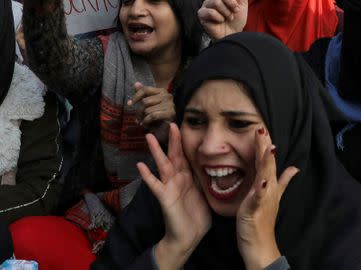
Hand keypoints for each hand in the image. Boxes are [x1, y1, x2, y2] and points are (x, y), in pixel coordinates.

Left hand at [128, 82, 174, 145]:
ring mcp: (170, 105)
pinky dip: (146, 121)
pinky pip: (153, 116)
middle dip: (139, 111)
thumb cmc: (156, 117)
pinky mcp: (170, 114)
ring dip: (142, 118)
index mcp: (162, 91)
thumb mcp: (148, 105)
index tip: (129, 104)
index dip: (136, 96)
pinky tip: (145, 124)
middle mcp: (167, 96)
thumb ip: (143, 94)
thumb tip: (136, 83)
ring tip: (143, 122)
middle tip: (138, 118)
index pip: (145, 89)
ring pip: (148, 109)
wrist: (165, 131)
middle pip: (145, 101)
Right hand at [138, 125, 210, 266]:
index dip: (185, 142)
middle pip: (175, 155)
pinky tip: (141, 165)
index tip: (184, 125)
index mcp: (188, 177)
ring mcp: (169, 187)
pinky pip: (155, 185)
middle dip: (173, 140)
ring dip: (156, 151)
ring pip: (163, 165)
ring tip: (149, 137)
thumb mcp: (206, 193)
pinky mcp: (165, 198)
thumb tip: (219, 165)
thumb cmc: (198, 216)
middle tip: (171, 123)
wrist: (189, 237)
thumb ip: (207, 178)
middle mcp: (177, 179)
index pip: (186, 155)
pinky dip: (147, 176)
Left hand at [236, 127, 298, 269]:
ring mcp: (264, 199)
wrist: (261, 246)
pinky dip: (262, 190)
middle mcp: (269, 189)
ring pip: (265, 177)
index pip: (267, 160)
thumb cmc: (264, 221)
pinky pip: (260, 198)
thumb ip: (284, 181)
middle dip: (265, 147)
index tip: (261, 127)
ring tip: (267, 148)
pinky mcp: (257, 210)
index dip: (265, 144)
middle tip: (262, 128)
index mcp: (269, 184)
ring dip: (266, 163)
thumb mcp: (273, 196)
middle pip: (267, 164)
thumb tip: (295, 167)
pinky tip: (262, 182)